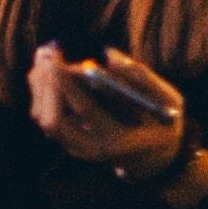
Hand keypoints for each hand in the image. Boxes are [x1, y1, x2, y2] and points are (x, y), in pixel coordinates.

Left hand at [27, 44, 184, 176]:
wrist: (153, 155)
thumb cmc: (162, 122)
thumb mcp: (167, 100)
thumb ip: (142, 77)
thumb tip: (108, 54)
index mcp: (118, 140)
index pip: (86, 112)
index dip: (68, 84)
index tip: (58, 60)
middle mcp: (91, 148)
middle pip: (53, 122)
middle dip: (46, 86)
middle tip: (48, 53)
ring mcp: (76, 147)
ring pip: (43, 118)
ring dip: (40, 85)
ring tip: (47, 54)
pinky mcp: (66, 140)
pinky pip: (43, 115)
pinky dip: (40, 90)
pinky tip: (47, 67)